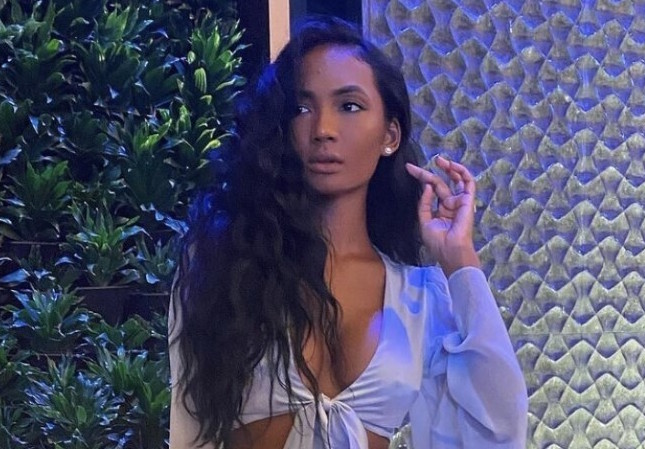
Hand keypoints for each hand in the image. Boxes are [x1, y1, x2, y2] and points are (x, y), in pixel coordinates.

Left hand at [405, 156, 479, 275]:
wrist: (450, 251)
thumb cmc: (437, 242)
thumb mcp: (424, 221)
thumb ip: (425, 203)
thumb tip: (427, 186)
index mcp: (440, 210)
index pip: (430, 190)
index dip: (420, 179)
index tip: (409, 169)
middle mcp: (450, 204)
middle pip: (439, 183)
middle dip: (426, 173)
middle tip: (412, 166)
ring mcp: (459, 202)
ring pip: (456, 180)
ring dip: (449, 168)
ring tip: (439, 160)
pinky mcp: (468, 201)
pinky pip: (469, 183)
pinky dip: (462, 173)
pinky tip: (452, 166)